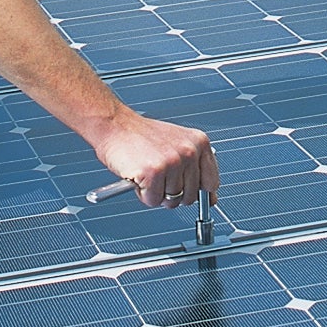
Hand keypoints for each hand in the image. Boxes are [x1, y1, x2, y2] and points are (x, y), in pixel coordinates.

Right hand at [91, 108, 217, 207]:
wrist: (115, 125)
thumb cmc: (141, 136)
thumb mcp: (177, 144)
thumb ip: (195, 169)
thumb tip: (210, 198)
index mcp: (199, 142)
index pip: (211, 182)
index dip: (198, 192)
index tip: (188, 192)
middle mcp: (189, 152)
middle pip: (190, 197)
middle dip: (172, 194)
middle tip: (158, 177)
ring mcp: (172, 162)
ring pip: (171, 201)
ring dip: (155, 193)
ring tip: (147, 172)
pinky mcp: (153, 173)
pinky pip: (153, 200)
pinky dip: (142, 194)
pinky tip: (138, 175)